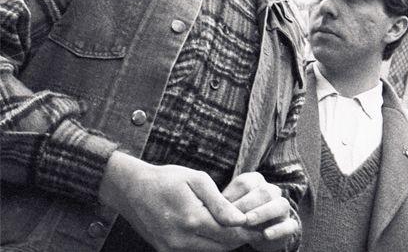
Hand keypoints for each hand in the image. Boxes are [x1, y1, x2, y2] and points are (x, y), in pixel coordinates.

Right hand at [98, 152, 260, 250]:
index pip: (232, 234)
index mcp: (192, 220)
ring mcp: (172, 249)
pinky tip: (214, 229)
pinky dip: (209, 243)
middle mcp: (181, 240)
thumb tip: (241, 219)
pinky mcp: (166, 251)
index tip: (259, 221)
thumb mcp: (197, 181)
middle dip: (240, 237)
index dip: (249, 229)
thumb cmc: (167, 180)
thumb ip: (220, 203)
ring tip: (233, 224)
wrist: (131, 189)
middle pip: (224, 247)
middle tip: (251, 223)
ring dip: (225, 241)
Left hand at [223, 172, 299, 249]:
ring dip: (263, 212)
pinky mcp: (289, 225)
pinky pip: (290, 225)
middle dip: (247, 204)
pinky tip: (266, 234)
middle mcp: (272, 191)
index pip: (246, 183)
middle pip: (265, 192)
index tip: (220, 209)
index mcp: (255, 182)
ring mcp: (282, 208)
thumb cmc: (236, 216)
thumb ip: (222, 205)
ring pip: (281, 204)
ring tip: (248, 222)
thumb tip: (215, 209)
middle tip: (233, 217)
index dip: (232, 195)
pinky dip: (279, 230)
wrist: (254, 233)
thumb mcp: (227, 208)